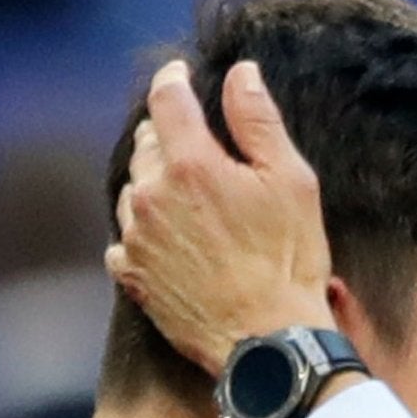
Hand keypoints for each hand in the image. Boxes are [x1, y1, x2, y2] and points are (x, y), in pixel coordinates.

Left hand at [106, 59, 334, 375]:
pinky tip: (171, 242)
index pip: (167, 99)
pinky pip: (125, 239)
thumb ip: (259, 122)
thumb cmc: (288, 264)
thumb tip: (241, 74)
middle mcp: (152, 196)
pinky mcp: (132, 276)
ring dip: (154, 185)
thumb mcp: (292, 183)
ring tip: (189, 202)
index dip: (175, 81)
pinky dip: (143, 232)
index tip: (183, 77)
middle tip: (198, 149)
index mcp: (191, 165)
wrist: (269, 343)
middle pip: (146, 144)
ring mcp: (136, 238)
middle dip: (168, 137)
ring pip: (133, 190)